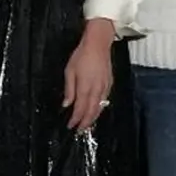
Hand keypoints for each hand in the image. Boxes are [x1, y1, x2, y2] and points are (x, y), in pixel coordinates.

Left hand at [60, 18, 114, 132]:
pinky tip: (96, 111)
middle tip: (79, 130)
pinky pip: (104, 100)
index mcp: (85, 87)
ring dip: (93, 118)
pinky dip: (99, 108)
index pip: (80, 108)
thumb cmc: (81, 56)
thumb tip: (67, 105)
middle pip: (91, 111)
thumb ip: (69, 90)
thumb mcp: (69, 71)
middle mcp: (96, 90)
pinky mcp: (109, 84)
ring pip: (99, 107)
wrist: (98, 45)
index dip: (76, 119)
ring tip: (87, 125)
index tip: (70, 126)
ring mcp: (105, 87)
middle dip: (85, 122)